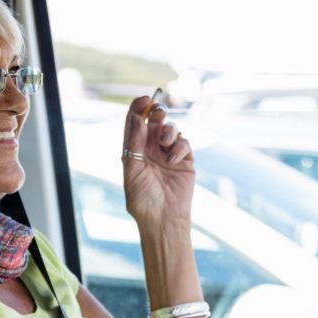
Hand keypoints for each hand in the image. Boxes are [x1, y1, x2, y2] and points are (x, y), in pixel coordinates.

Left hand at [122, 95, 194, 226]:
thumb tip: (136, 118)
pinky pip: (184, 143)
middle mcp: (151, 149)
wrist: (163, 219)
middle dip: (157, 113)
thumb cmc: (142, 199)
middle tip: (157, 113)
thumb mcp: (132, 169)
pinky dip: (179, 146)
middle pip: (155, 121)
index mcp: (135, 150)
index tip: (144, 99)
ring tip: (165, 143)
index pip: (135, 123)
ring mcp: (168, 154)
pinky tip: (173, 160)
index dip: (138, 108)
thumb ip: (134, 143)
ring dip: (168, 130)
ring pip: (171, 129)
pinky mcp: (185, 161)